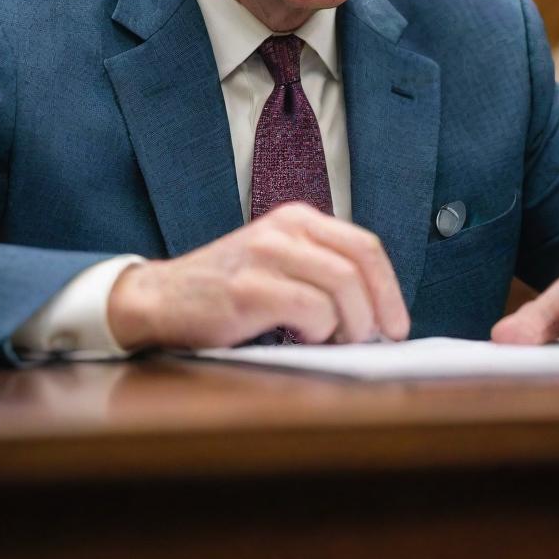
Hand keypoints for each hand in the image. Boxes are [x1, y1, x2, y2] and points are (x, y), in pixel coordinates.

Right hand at [107, 203, 409, 350]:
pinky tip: (301, 338)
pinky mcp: (248, 288)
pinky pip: (311, 308)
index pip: (365, 246)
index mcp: (297, 218)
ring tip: (330, 340)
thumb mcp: (280, 262)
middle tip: (368, 339)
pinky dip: (318, 331)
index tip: (396, 325)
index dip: (389, 289)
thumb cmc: (229, 290)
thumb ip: (323, 271)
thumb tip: (379, 311)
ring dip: (347, 325)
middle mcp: (284, 228)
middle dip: (375, 310)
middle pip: (359, 265)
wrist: (162, 298)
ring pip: (341, 286)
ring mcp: (265, 254)